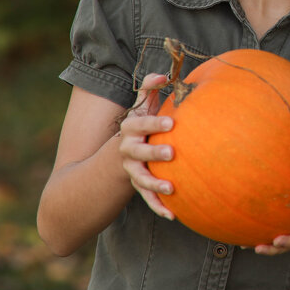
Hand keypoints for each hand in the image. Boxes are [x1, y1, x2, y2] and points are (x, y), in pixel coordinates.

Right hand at [118, 72, 175, 220]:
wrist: (116, 157)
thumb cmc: (139, 127)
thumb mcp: (140, 109)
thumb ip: (150, 90)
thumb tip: (164, 74)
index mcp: (130, 128)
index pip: (141, 123)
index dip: (155, 122)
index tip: (173, 121)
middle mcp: (128, 149)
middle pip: (138, 150)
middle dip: (154, 151)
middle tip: (172, 152)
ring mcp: (131, 169)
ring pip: (141, 178)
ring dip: (155, 183)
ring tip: (171, 189)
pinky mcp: (137, 186)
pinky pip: (147, 198)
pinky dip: (159, 207)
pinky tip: (173, 215)